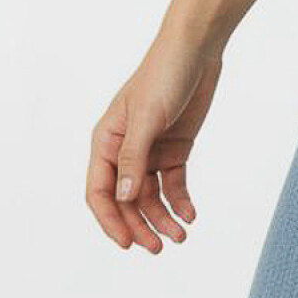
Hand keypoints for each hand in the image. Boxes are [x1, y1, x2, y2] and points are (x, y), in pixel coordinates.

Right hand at [86, 34, 223, 253]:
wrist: (197, 49)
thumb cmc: (164, 75)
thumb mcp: (147, 117)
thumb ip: (134, 158)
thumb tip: (123, 198)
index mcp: (106, 142)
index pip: (99, 192)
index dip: (110, 220)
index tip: (127, 243)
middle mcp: (124, 151)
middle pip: (126, 201)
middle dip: (140, 226)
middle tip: (158, 248)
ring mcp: (150, 151)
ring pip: (150, 197)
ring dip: (162, 218)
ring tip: (180, 236)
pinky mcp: (174, 149)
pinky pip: (173, 184)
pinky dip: (180, 201)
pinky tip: (190, 214)